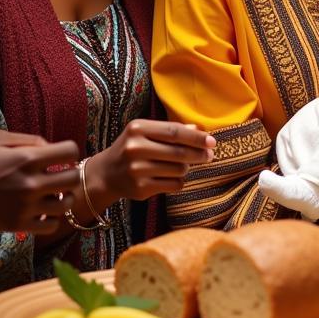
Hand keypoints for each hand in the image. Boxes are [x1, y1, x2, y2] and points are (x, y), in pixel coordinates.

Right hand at [0, 130, 79, 233]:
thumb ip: (28, 140)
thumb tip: (48, 147)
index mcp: (27, 158)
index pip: (71, 151)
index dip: (68, 152)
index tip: (58, 156)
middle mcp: (31, 182)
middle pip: (74, 179)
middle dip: (70, 174)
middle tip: (57, 176)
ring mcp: (25, 206)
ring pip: (67, 204)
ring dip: (64, 198)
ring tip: (51, 195)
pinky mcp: (16, 225)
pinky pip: (51, 226)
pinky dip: (51, 219)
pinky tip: (40, 211)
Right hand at [87, 119, 214, 206]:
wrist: (106, 174)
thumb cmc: (133, 148)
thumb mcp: (146, 133)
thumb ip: (171, 130)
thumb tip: (198, 129)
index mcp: (137, 129)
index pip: (174, 132)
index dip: (196, 137)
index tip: (212, 141)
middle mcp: (135, 148)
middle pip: (179, 152)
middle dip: (199, 154)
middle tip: (209, 155)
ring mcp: (137, 170)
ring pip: (179, 170)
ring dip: (187, 168)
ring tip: (182, 165)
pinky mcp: (140, 189)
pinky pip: (174, 185)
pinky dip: (179, 181)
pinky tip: (172, 177)